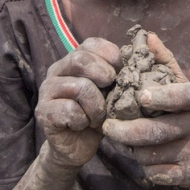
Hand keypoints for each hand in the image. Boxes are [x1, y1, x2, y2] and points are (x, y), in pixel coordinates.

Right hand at [36, 37, 121, 167]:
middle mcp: (57, 70)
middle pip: (80, 59)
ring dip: (97, 106)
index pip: (91, 43)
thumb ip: (121, 72)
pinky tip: (83, 125)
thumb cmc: (98, 114)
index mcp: (73, 60)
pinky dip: (83, 120)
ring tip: (98, 117)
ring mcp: (47, 90)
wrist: (78, 146)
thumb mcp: (113, 92)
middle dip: (104, 75)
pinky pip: (69, 110)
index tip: (120, 73)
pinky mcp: (43, 111)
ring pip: (79, 86)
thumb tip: (145, 48)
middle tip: (111, 93)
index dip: (110, 56)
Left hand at [103, 33, 189, 186]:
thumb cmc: (183, 112)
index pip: (181, 96)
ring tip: (126, 141)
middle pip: (156, 131)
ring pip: (150, 153)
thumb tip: (146, 36)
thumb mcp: (178, 84)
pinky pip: (156, 173)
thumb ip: (162, 61)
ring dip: (132, 149)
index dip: (161, 96)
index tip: (139, 96)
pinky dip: (145, 168)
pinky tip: (144, 159)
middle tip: (107, 126)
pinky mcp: (189, 173)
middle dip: (126, 131)